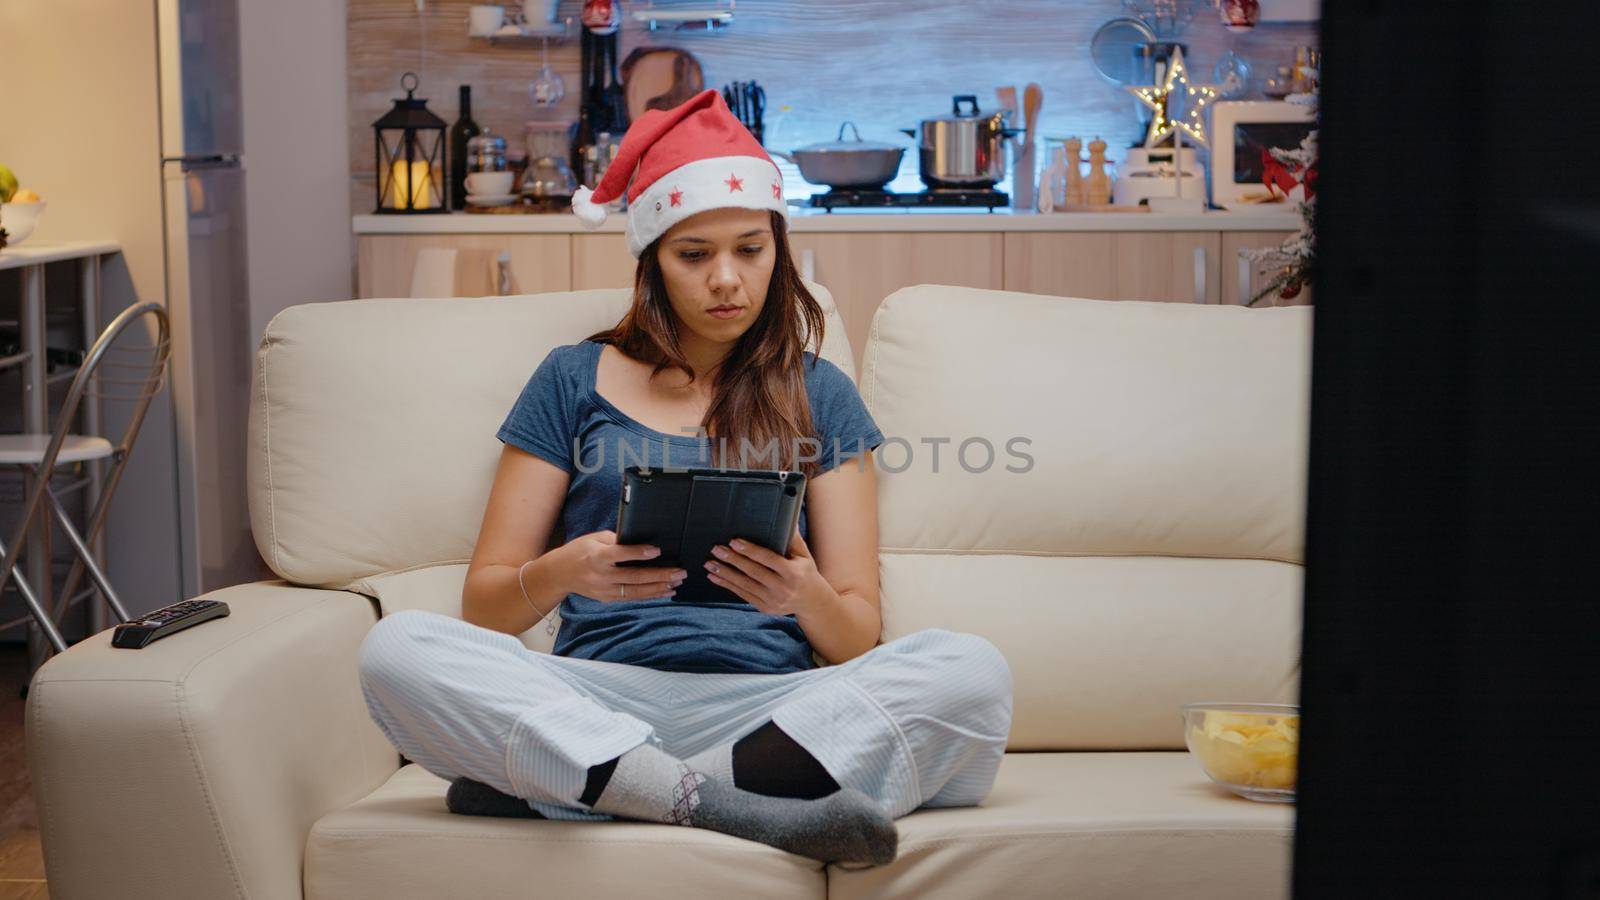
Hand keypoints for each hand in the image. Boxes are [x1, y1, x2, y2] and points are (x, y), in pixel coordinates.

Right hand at [551, 530, 686, 602]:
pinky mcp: (607, 599)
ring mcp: (604, 590)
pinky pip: (632, 598)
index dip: (639, 553)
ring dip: (659, 588)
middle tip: (679, 572)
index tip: (658, 550)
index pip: (620, 555)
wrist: (559, 574)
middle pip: (634, 577)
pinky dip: (650, 595)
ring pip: (636, 592)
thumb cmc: (580, 551)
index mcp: (597, 556)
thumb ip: (617, 541)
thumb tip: (642, 542)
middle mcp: (601, 575)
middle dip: (659, 575)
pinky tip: (664, 591)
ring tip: (677, 583)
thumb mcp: (594, 539)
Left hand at [704, 530, 835, 616]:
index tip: (734, 542)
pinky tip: (715, 578)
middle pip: (753, 572)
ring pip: (744, 584)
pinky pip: (743, 595)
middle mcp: (782, 588)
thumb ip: (793, 538)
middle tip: (716, 549)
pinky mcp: (764, 608)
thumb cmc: (806, 573)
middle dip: (732, 559)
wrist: (811, 602)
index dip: (750, 550)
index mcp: (793, 573)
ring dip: (725, 573)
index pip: (768, 559)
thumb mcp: (804, 555)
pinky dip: (727, 585)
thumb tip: (786, 516)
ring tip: (710, 563)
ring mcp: (772, 600)